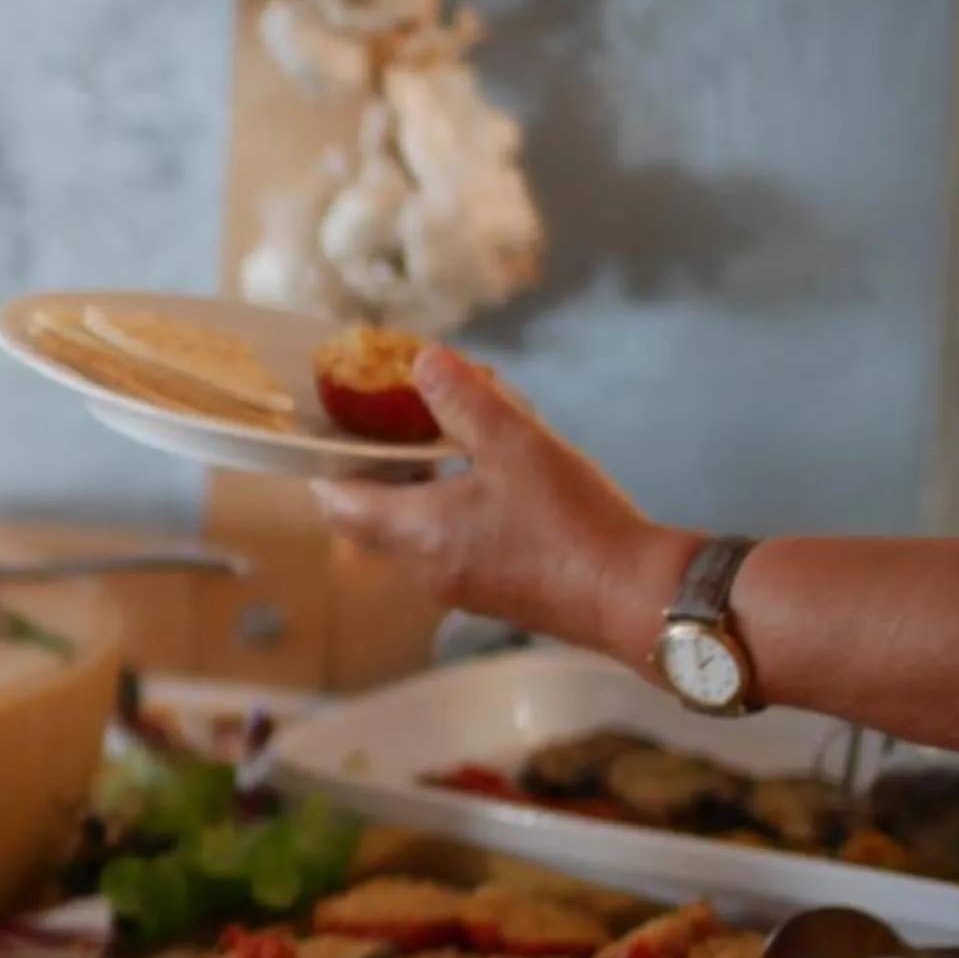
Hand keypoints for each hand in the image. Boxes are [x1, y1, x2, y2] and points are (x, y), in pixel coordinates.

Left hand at [310, 348, 695, 662]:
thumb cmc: (569, 519)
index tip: (337, 429)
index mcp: (415, 531)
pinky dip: (442, 516)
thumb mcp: (515, 443)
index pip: (337, 503)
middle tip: (386, 432)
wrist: (631, 595)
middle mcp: (422, 568)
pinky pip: (442, 550)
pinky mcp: (489, 593)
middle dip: (367, 478)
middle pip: (364, 523)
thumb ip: (463, 400)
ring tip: (437, 448)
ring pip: (405, 537)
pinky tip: (482, 485)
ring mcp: (455, 587)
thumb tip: (422, 362)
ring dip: (409, 495)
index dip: (327, 466)